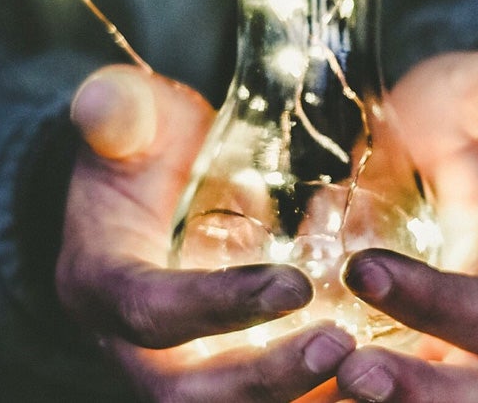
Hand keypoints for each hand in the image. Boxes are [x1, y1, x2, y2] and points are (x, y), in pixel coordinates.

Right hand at [57, 65, 356, 400]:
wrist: (150, 198)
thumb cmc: (144, 153)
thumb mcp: (131, 120)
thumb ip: (119, 111)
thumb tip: (102, 103)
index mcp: (101, 284)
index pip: (150, 310)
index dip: (218, 306)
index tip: (295, 285)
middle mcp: (133, 348)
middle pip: (188, 394)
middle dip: (265, 380)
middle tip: (340, 345)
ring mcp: (179, 373)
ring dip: (297, 399)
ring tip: (369, 372)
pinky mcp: (224, 381)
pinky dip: (318, 399)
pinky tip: (377, 384)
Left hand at [336, 48, 477, 401]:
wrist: (422, 145)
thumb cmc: (458, 118)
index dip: (435, 302)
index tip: (361, 268)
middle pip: (475, 395)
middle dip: (418, 395)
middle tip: (351, 376)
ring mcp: (435, 348)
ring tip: (305, 393)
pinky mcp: (389, 352)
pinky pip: (365, 393)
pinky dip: (322, 396)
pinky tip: (276, 389)